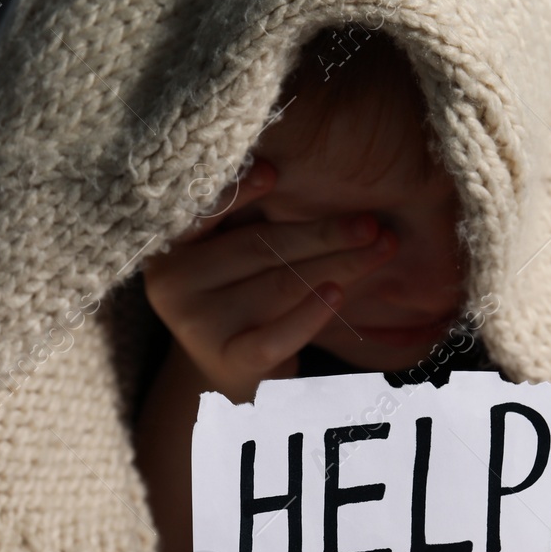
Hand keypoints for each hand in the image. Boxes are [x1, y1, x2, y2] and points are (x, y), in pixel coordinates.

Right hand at [143, 155, 398, 402]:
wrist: (221, 381)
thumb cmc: (236, 301)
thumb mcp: (227, 257)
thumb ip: (246, 220)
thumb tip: (293, 170)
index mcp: (170, 245)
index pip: (206, 212)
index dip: (239, 192)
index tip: (274, 172)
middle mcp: (172, 283)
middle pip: (260, 248)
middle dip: (323, 234)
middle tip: (371, 223)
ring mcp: (197, 325)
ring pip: (279, 285)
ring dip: (338, 265)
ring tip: (380, 249)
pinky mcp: (226, 360)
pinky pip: (276, 337)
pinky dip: (311, 314)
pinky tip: (339, 293)